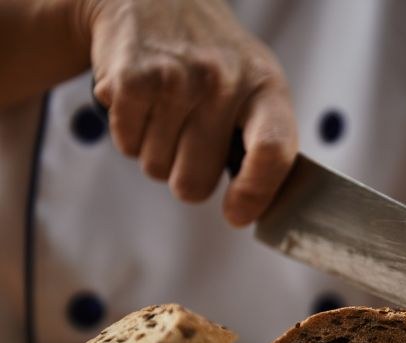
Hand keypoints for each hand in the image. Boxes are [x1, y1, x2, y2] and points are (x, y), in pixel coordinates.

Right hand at [82, 0, 297, 225]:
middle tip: (189, 140)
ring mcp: (178, 78)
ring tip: (167, 111)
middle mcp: (225, 81)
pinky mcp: (132, 78)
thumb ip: (263, 143)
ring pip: (157, 168)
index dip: (255, 194)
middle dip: (186, 175)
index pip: (272, 151)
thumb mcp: (255, 86)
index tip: (235, 214)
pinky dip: (130, 134)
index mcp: (266, 88)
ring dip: (157, 152)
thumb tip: (250, 211)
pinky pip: (127, 145)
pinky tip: (143, 102)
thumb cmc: (214, 60)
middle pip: (194, 183)